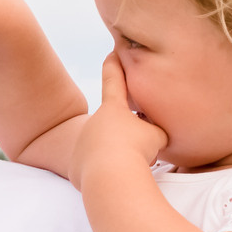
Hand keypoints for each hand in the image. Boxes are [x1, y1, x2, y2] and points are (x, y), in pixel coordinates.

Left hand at [77, 54, 166, 175]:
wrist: (111, 178)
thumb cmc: (136, 150)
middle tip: (138, 148)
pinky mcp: (75, 165)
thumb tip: (153, 136)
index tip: (112, 52)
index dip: (114, 66)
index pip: (114, 80)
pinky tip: (114, 178)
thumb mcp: (156, 135)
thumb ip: (154, 130)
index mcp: (112, 108)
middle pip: (114, 127)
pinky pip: (95, 169)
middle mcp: (93, 123)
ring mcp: (81, 144)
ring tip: (128, 167)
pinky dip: (106, 174)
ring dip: (117, 157)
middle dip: (126, 137)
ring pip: (105, 150)